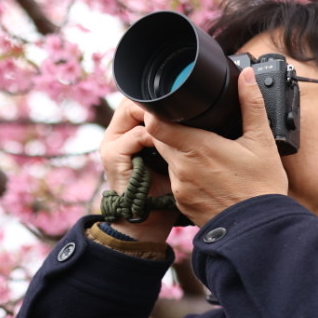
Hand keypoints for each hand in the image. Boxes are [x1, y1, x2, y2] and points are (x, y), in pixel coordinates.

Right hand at [98, 99, 176, 241]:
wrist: (149, 220)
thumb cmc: (165, 188)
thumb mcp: (173, 154)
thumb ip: (178, 134)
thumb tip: (205, 113)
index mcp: (129, 129)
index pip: (140, 99)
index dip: (160, 97)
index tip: (185, 99)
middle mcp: (117, 132)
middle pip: (134, 100)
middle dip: (157, 103)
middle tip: (183, 107)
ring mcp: (112, 143)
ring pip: (132, 110)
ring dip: (157, 116)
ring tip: (179, 122)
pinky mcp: (113, 156)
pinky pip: (136, 135)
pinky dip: (154, 135)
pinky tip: (171, 142)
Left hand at [143, 67, 289, 228]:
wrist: (259, 230)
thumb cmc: (261, 187)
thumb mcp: (262, 142)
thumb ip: (251, 105)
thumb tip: (245, 77)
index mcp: (197, 148)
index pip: (155, 124)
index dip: (157, 112)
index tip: (169, 107)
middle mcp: (181, 168)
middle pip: (159, 139)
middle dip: (169, 129)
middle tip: (188, 124)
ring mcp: (179, 188)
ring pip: (167, 159)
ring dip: (178, 152)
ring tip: (202, 150)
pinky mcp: (181, 203)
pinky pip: (175, 180)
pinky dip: (185, 173)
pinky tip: (206, 173)